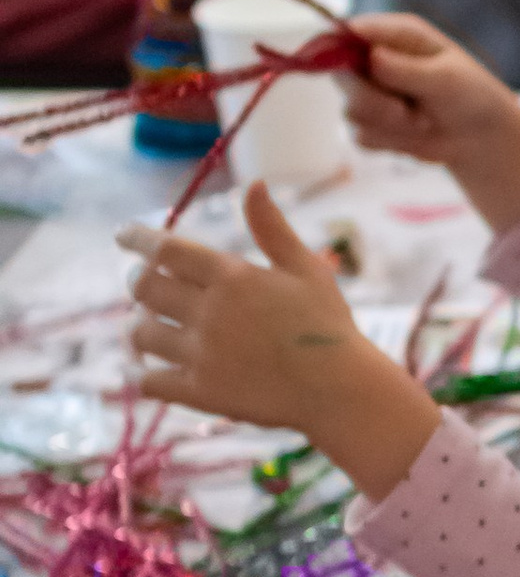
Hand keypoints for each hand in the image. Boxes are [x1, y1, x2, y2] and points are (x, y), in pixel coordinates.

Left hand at [124, 188, 437, 495]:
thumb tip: (254, 183)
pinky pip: (147, 382)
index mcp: (233, 277)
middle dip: (137, 281)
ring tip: (145, 324)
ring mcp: (202, 355)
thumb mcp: (307, 269)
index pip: (166, 250)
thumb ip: (272, 228)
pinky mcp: (200, 392)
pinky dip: (136, 374)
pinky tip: (136, 369)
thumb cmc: (328, 325)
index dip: (137, 238)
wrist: (340, 390)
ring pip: (140, 334)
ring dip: (137, 326)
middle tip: (142, 283)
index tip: (123, 234)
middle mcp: (209, 313)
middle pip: (143, 288)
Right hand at [342, 15, 519, 231]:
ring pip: (352, 110)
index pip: (348, 31)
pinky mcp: (369, 123)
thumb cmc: (471, 95)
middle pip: (341, 74)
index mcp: (395, 35)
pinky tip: (415, 134)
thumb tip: (373, 57)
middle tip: (403, 111)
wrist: (480, 137)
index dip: (336, 47)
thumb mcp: (447, 78)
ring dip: (390, 125)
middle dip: (372, 100)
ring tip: (424, 121)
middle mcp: (375, 59)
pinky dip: (390, 142)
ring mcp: (369, 91)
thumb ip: (409, 69)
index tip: (347, 69)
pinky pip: (361, 137)